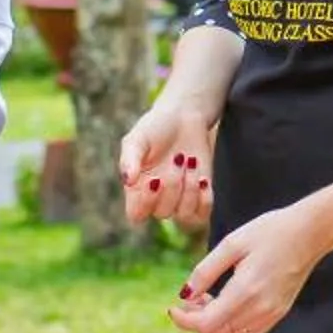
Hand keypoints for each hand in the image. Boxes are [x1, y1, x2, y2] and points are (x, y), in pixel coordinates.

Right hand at [119, 95, 216, 230]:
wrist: (185, 117)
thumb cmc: (156, 127)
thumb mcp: (138, 138)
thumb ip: (130, 158)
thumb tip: (128, 180)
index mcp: (137, 189)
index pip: (136, 215)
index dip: (146, 202)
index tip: (155, 179)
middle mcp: (157, 199)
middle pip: (163, 212)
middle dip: (173, 185)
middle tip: (178, 158)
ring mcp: (179, 200)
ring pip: (183, 215)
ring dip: (190, 190)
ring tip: (191, 164)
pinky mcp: (200, 196)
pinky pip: (202, 214)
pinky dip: (204, 200)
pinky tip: (203, 179)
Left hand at [170, 203, 332, 332]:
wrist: (310, 232)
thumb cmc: (270, 231)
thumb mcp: (232, 243)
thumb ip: (205, 271)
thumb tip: (185, 294)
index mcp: (245, 291)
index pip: (206, 324)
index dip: (184, 320)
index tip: (173, 308)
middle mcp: (259, 309)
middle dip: (196, 319)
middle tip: (194, 296)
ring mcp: (271, 314)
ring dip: (214, 324)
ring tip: (211, 297)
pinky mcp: (278, 314)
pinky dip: (231, 325)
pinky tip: (230, 302)